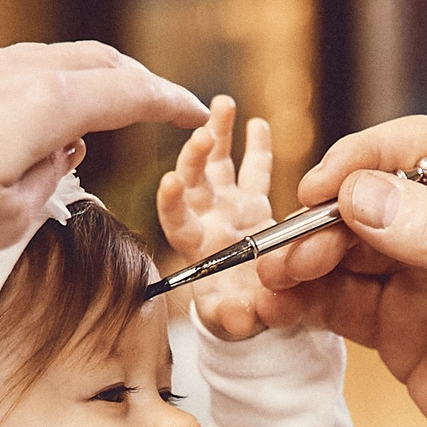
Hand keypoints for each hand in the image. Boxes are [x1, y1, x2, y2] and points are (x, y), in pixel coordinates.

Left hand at [0, 42, 205, 286]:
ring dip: (89, 81)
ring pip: (51, 61)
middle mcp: (8, 72)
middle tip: (163, 107)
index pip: (126, 92)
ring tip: (107, 112)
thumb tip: (59, 156)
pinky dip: (48, 88)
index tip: (199, 114)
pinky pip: (13, 73)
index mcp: (39, 102)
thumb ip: (47, 183)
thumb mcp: (2, 222)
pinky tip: (37, 120)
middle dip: (136, 82)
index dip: (170, 104)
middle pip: (93, 61)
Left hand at [157, 96, 280, 337]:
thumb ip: (238, 319)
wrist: (256, 308)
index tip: (170, 180)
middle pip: (194, 181)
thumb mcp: (238, 322)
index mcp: (196, 247)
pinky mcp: (254, 203)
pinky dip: (255, 147)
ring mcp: (229, 206)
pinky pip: (255, 171)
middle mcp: (208, 219)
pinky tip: (256, 122)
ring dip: (218, 133)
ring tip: (222, 104)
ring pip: (219, 164)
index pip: (176, 219)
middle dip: (196, 155)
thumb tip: (241, 318)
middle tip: (204, 132)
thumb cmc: (240, 316)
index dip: (171, 200)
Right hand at [265, 117, 426, 426]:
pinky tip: (274, 307)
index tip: (324, 186)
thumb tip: (358, 194)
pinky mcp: (404, 337)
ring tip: (272, 280)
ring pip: (348, 253)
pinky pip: (342, 306)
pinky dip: (303, 303)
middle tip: (288, 250)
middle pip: (373, 200)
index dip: (368, 158)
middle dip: (324, 218)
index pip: (424, 148)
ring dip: (304, 260)